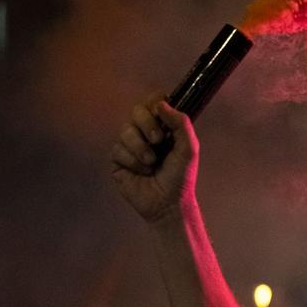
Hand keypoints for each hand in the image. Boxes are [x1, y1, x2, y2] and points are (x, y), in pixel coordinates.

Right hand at [111, 94, 198, 224]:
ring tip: (152, 163)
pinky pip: (118, 149)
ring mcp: (131, 145)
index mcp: (164, 127)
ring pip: (126, 131)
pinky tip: (143, 172)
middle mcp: (146, 132)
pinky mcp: (119, 159)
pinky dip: (132, 161)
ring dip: (141, 148)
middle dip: (147, 124)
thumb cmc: (181, 176)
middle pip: (137, 111)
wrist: (168, 203)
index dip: (155, 103)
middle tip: (159, 140)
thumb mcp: (188, 148)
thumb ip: (181, 123)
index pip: (154, 102)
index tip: (161, 112)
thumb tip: (161, 103)